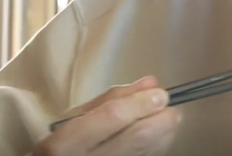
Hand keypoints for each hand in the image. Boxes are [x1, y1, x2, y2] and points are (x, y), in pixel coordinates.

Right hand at [33, 76, 181, 155]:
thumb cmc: (64, 143)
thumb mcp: (75, 118)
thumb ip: (113, 98)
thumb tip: (151, 83)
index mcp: (66, 142)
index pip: (113, 116)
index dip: (142, 102)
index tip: (159, 93)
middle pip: (140, 136)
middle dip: (163, 116)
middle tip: (167, 104)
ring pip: (152, 149)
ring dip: (166, 130)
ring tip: (163, 116)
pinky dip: (161, 143)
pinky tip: (158, 134)